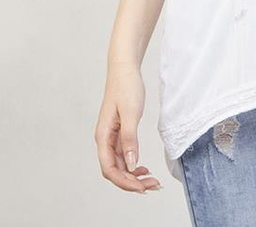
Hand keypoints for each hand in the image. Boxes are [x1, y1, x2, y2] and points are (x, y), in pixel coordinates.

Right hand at [94, 63, 161, 193]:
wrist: (125, 68)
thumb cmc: (126, 86)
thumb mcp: (131, 112)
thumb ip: (130, 139)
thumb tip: (132, 164)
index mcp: (103, 136)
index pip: (110, 169)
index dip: (125, 182)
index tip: (142, 187)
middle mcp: (105, 139)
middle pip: (115, 171)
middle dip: (132, 182)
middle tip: (152, 186)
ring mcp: (112, 137)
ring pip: (120, 165)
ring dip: (134, 175)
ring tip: (151, 180)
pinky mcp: (120, 133)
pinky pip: (125, 155)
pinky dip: (134, 164)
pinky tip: (144, 168)